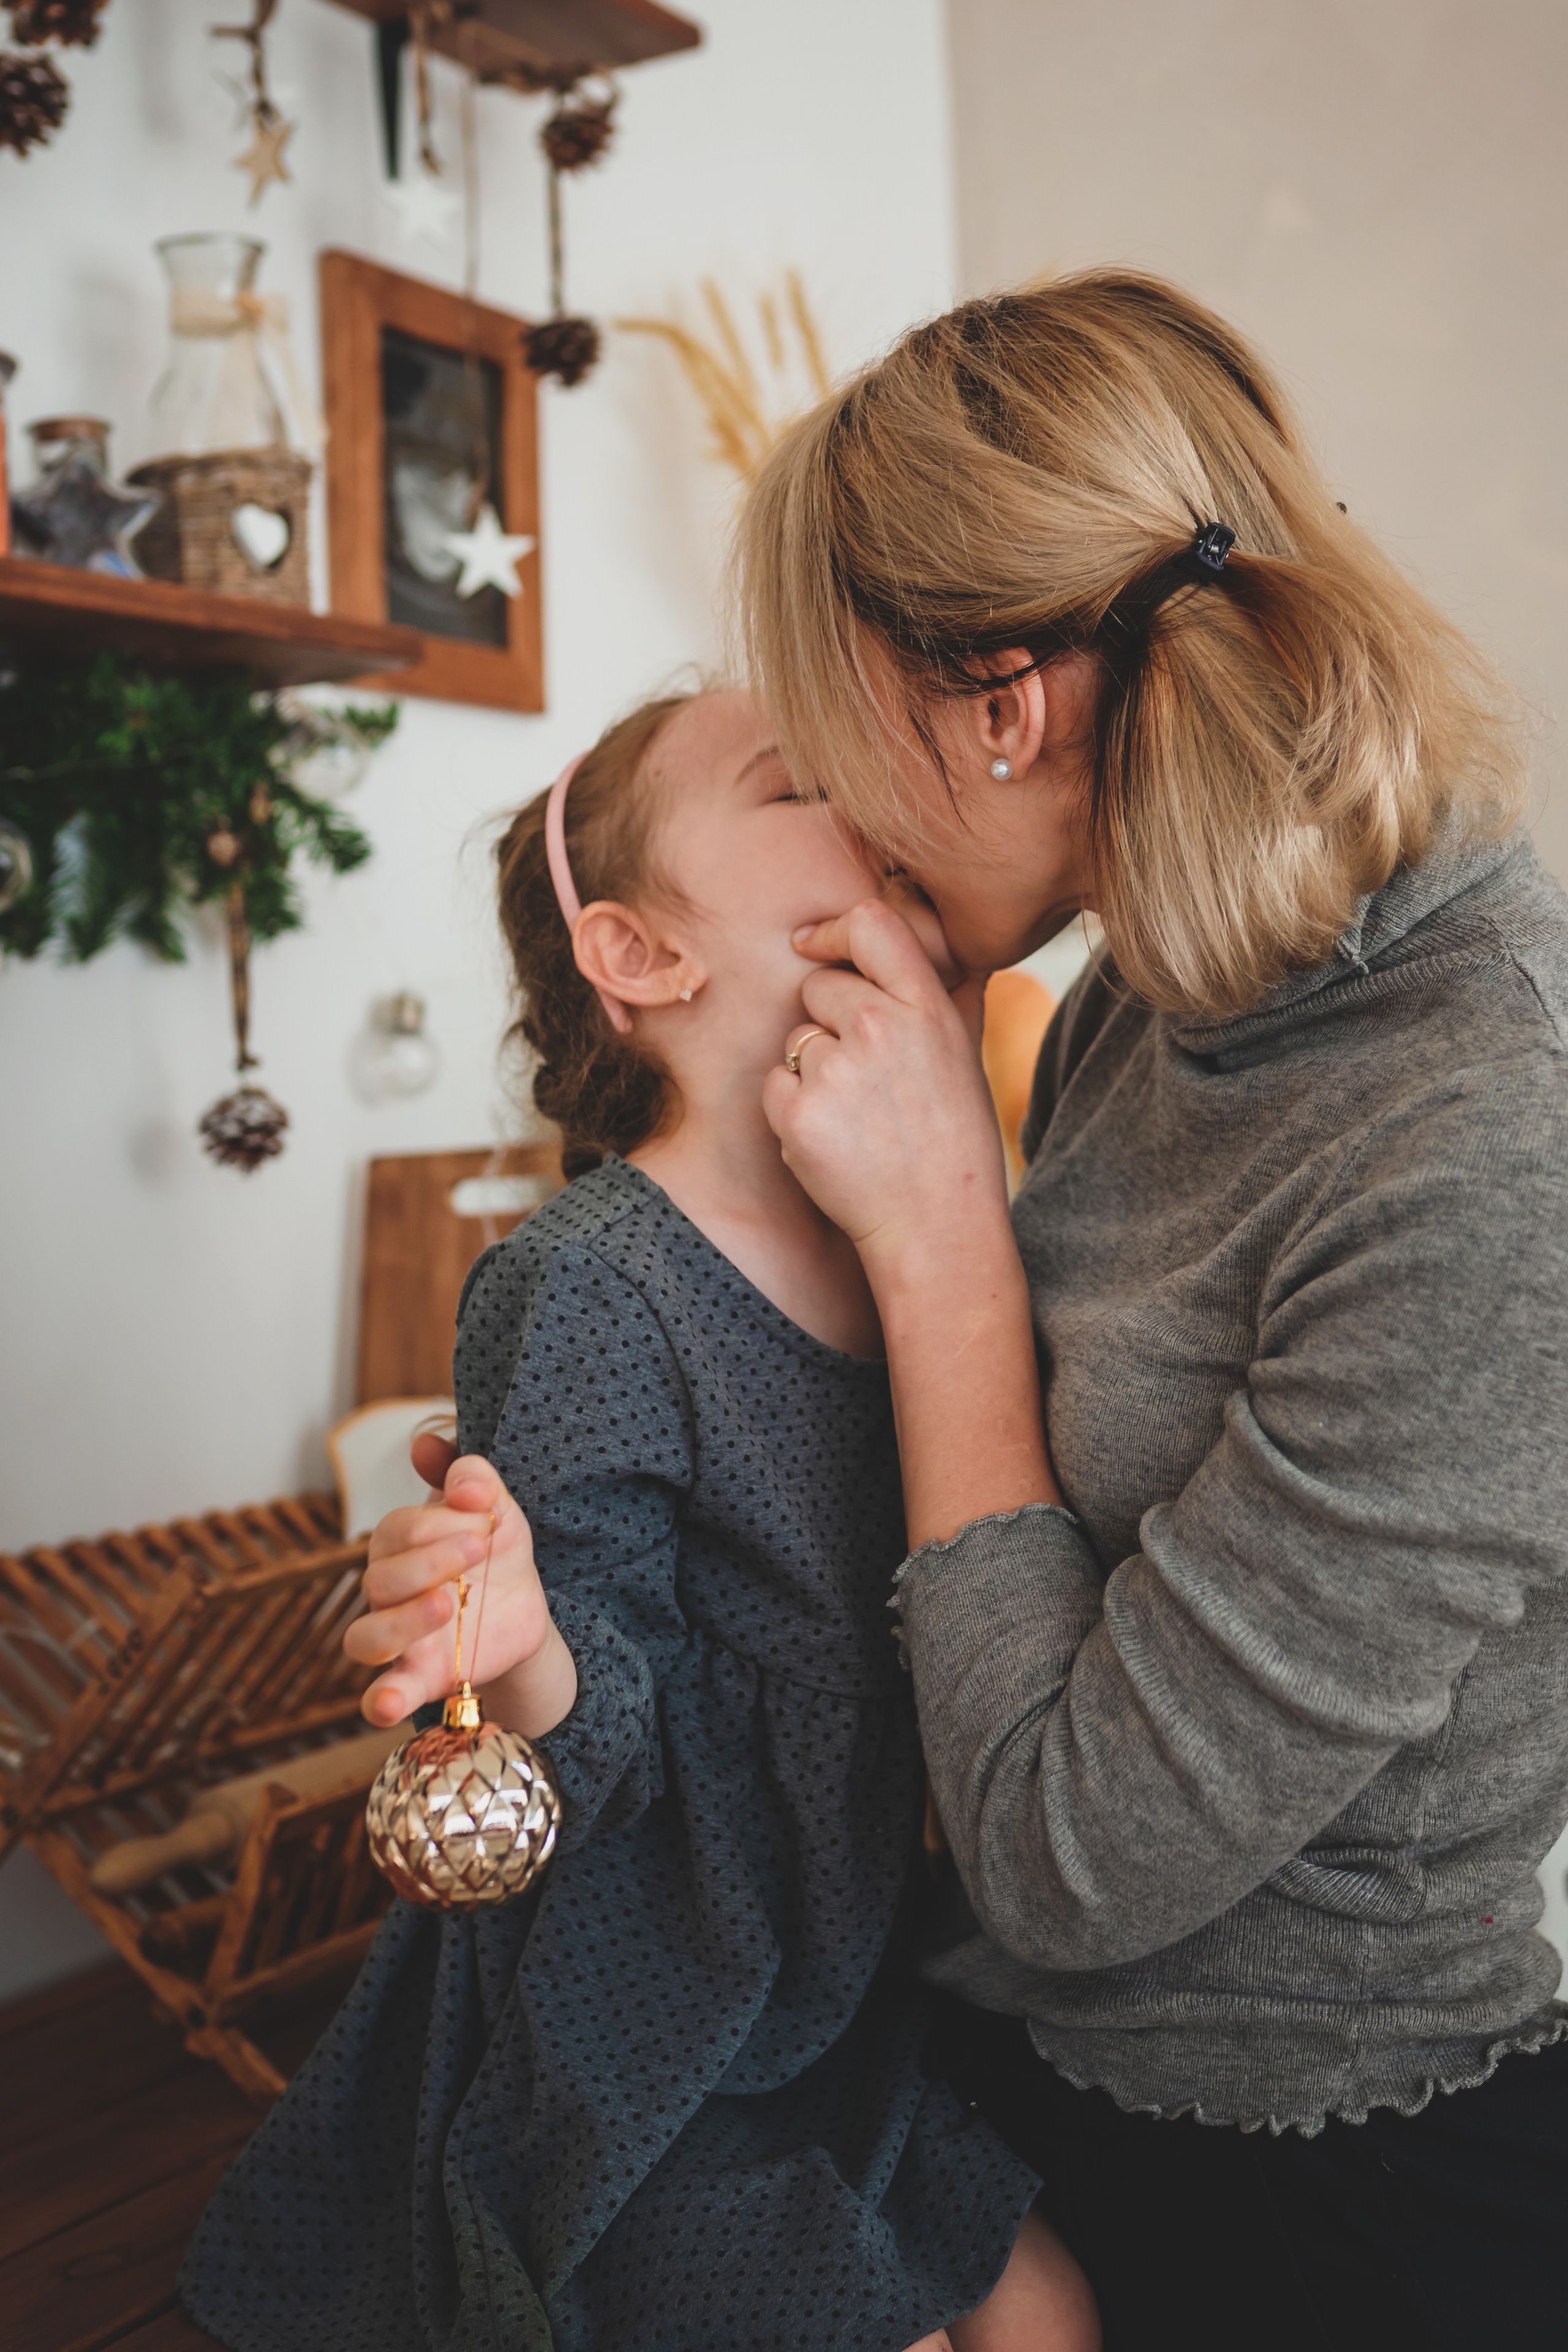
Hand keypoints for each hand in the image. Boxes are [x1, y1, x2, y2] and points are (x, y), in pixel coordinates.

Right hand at [343, 1453, 574, 1736]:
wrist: (522, 1608)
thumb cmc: (495, 1549)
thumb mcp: (494, 1507)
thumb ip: (468, 1475)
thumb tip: (425, 1445)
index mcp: (396, 1543)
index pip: (398, 1530)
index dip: (440, 1520)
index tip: (486, 1517)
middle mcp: (384, 1591)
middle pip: (380, 1579)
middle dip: (430, 1560)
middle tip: (480, 1549)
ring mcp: (396, 1639)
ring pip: (365, 1637)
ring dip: (402, 1621)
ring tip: (446, 1603)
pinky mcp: (416, 1679)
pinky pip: (378, 1697)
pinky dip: (379, 1702)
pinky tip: (388, 1704)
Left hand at [763, 897, 1008, 1285]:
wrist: (937, 1225)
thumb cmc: (955, 1141)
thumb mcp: (967, 1057)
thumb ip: (953, 995)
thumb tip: (952, 948)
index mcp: (926, 1008)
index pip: (871, 925)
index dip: (833, 930)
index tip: (813, 945)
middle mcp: (880, 1027)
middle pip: (818, 988)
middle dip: (828, 1023)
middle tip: (866, 1079)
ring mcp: (835, 1070)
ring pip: (795, 1040)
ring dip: (812, 1072)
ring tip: (858, 1118)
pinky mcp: (798, 1112)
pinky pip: (774, 1085)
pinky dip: (793, 1111)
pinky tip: (834, 1141)